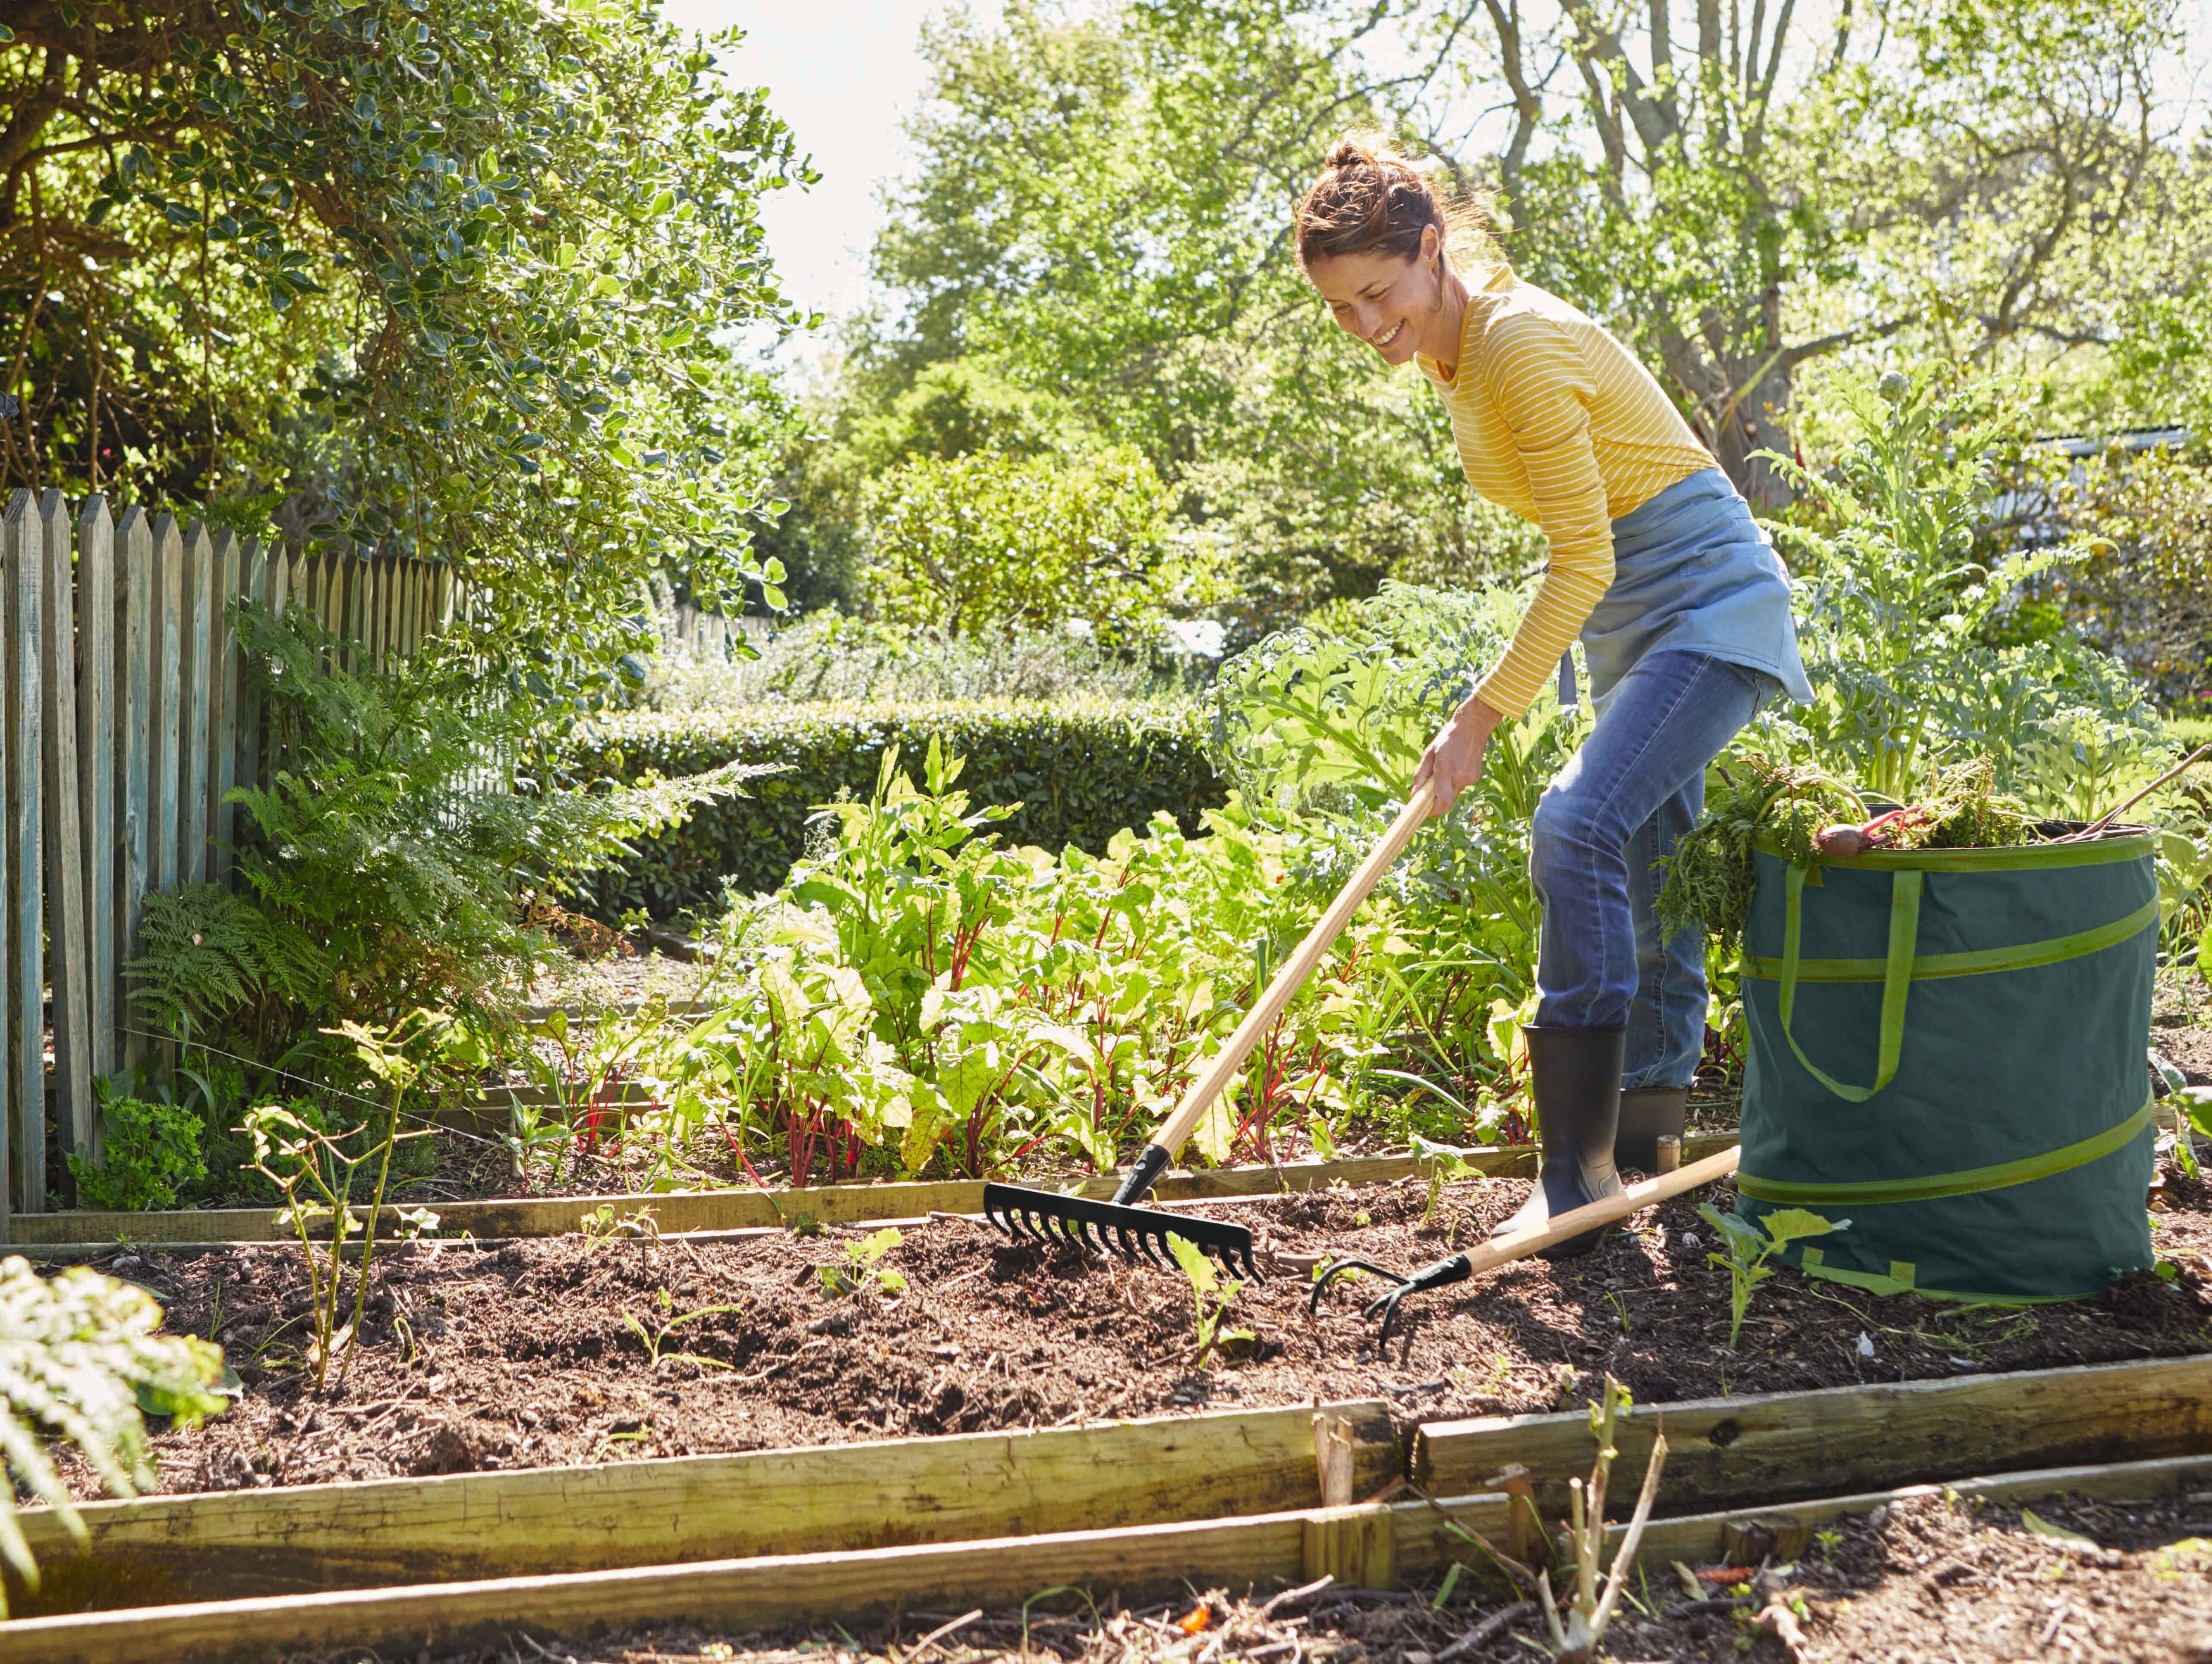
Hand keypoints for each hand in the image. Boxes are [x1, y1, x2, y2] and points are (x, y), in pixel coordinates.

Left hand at [1410, 694, 1501, 817]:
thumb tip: (1414, 794)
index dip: (1433, 811)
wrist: (1473, 727)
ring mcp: (1470, 779)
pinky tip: (1454, 766)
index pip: (1442, 802)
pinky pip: (1460, 786)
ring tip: (1443, 770)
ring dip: (1445, 788)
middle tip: (1428, 791)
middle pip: (1447, 801)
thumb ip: (1421, 775)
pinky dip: (1453, 782)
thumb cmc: (1447, 738)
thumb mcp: (1429, 753)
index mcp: (1446, 771)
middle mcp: (1460, 778)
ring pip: (1453, 794)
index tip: (1424, 811)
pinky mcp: (1475, 777)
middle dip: (1436, 800)